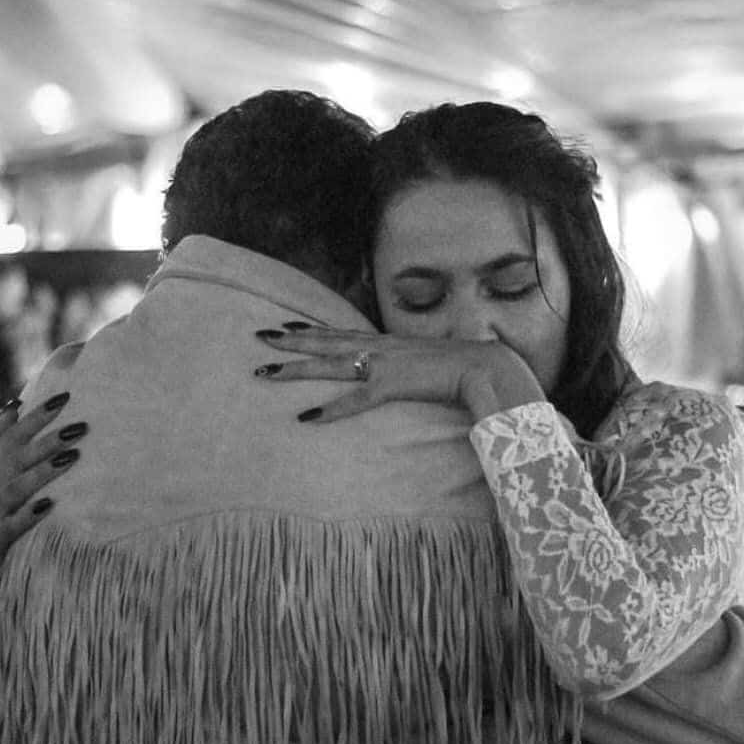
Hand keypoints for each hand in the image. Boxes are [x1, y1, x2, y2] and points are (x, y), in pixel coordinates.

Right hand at [0, 393, 85, 621]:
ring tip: (73, 456)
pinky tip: (50, 505)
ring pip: (16, 485)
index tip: (61, 396)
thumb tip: (14, 405)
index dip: (31, 415)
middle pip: (14, 453)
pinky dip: (29, 514)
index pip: (7, 434)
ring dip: (43, 470)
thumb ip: (2, 445)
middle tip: (80, 424)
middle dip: (45, 435)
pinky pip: (12, 525)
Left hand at [252, 324, 542, 422]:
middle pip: (326, 342)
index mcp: (388, 343)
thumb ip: (414, 367)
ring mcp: (383, 365)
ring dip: (295, 369)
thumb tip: (411, 373)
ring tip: (264, 373)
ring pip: (329, 365)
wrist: (485, 366)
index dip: (312, 329)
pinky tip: (306, 417)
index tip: (286, 326)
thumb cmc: (465, 367)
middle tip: (258, 339)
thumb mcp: (431, 363)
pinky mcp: (391, 386)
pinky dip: (330, 409)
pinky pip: (354, 400)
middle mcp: (380, 348)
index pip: (342, 332)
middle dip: (290, 341)